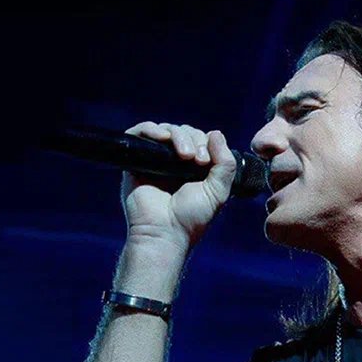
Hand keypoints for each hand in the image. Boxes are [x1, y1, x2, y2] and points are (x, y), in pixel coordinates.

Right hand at [119, 122, 237, 249]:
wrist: (165, 233)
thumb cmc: (191, 218)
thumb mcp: (218, 191)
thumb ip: (225, 164)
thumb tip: (216, 133)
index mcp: (193, 167)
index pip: (199, 139)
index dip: (205, 142)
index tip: (206, 161)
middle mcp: (173, 162)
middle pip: (184, 132)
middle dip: (193, 139)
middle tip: (197, 160)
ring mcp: (154, 160)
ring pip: (166, 130)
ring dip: (178, 135)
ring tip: (185, 155)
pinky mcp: (136, 161)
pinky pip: (139, 133)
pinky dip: (151, 128)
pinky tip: (162, 137)